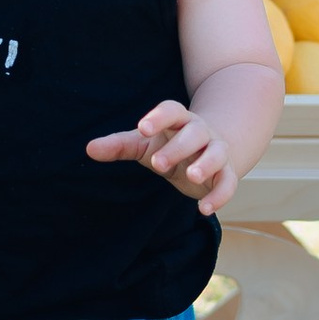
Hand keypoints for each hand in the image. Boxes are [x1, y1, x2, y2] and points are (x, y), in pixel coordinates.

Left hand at [86, 99, 238, 216]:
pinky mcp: (226, 173)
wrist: (209, 149)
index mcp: (178, 120)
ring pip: (217, 153)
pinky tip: (204, 209)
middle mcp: (201, 132)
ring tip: (191, 176)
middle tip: (158, 164)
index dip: (158, 117)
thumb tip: (89, 149)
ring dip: (206, 164)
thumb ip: (119, 145)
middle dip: (178, 147)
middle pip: (195, 132)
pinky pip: (229, 182)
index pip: (172, 110)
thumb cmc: (169, 144)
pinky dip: (220, 195)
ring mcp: (216, 151)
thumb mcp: (144, 144)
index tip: (142, 127)